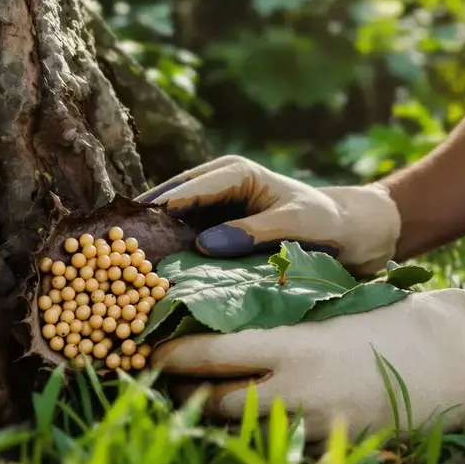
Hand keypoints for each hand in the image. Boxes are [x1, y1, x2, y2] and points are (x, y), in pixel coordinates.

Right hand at [139, 155, 400, 275]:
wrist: (358, 235)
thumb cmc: (332, 222)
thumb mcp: (299, 223)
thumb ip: (256, 230)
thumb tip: (205, 243)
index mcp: (234, 173)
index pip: (185, 190)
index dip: (154, 212)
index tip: (126, 236)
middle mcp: (216, 188)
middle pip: (167, 208)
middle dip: (140, 232)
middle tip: (106, 261)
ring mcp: (212, 214)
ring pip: (170, 231)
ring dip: (150, 252)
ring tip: (116, 280)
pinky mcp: (215, 239)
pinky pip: (184, 250)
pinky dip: (168, 266)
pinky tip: (148, 291)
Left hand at [152, 260, 464, 440]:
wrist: (458, 359)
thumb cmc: (393, 320)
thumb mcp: (330, 312)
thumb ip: (281, 325)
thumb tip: (227, 325)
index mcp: (293, 346)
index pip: (211, 356)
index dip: (170, 357)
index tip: (146, 350)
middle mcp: (296, 391)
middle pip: (214, 401)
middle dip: (183, 393)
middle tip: (164, 379)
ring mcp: (314, 426)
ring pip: (241, 430)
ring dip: (216, 415)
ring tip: (200, 397)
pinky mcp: (333, 447)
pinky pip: (278, 444)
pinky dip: (258, 432)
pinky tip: (253, 417)